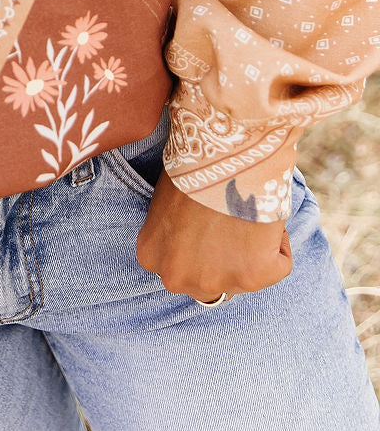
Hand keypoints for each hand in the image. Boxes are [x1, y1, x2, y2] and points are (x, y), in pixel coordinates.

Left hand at [136, 167, 292, 301]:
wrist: (221, 149)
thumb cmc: (192, 165)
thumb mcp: (165, 203)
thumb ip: (172, 232)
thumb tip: (191, 238)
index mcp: (151, 255)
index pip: (178, 266)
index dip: (198, 245)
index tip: (208, 222)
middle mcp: (177, 277)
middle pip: (207, 281)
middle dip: (221, 260)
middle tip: (231, 224)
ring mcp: (216, 281)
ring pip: (242, 279)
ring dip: (250, 254)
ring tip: (247, 216)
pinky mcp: (255, 276)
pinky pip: (279, 267)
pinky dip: (279, 244)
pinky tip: (266, 218)